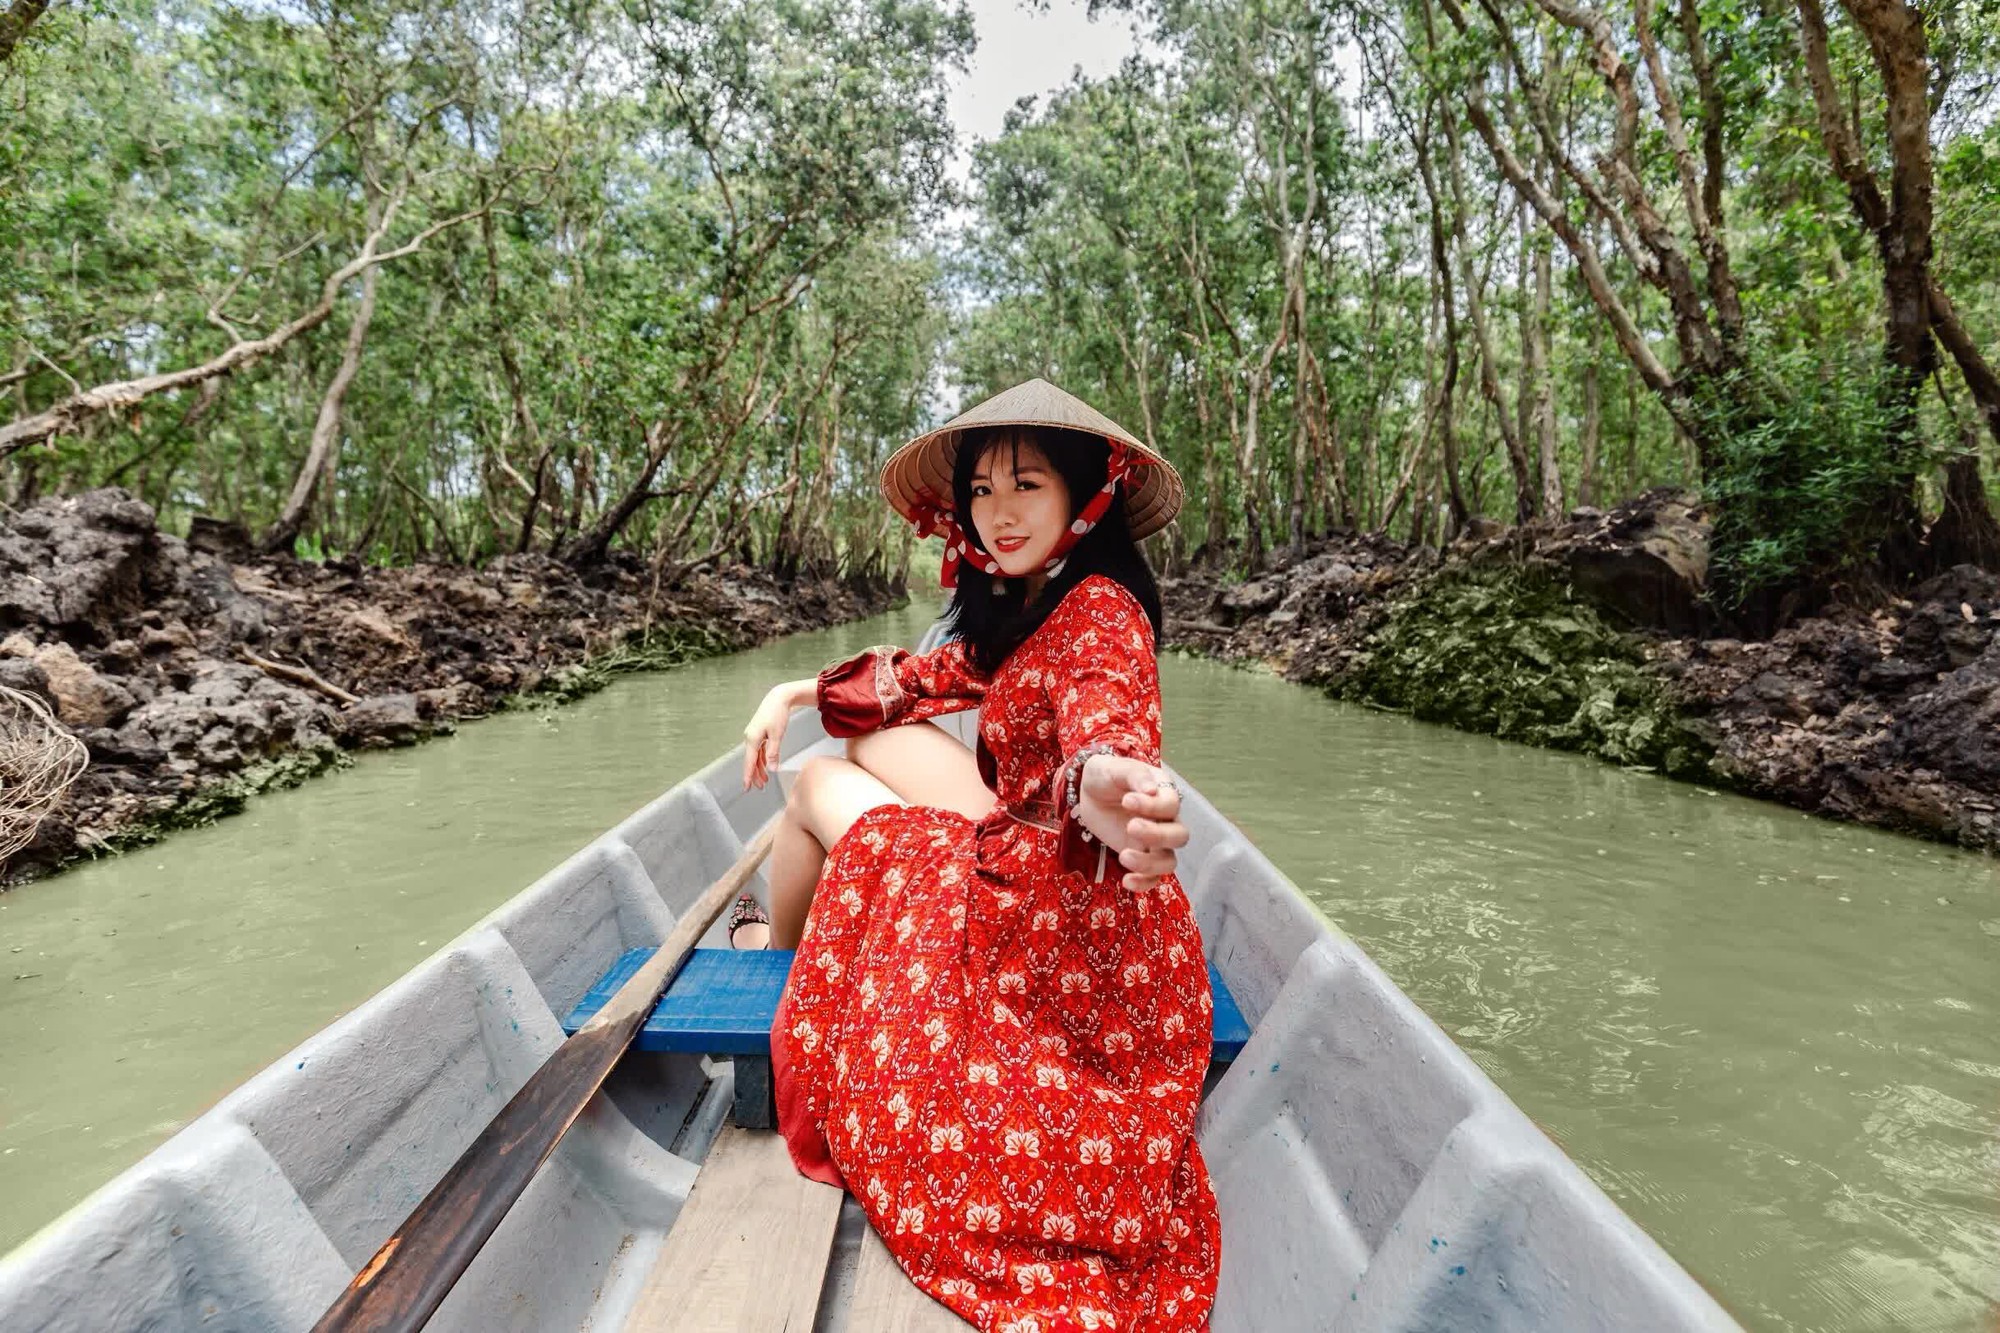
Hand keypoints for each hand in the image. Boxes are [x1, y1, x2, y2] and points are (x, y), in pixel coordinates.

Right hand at [742, 686, 792, 789]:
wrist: (778, 698)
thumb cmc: (777, 714)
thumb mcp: (777, 735)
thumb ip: (773, 752)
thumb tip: (772, 768)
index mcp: (752, 739)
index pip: (749, 762)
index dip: (748, 776)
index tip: (746, 788)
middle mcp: (750, 738)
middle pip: (751, 761)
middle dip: (755, 775)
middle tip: (760, 788)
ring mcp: (754, 736)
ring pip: (755, 757)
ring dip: (759, 768)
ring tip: (765, 780)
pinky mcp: (759, 734)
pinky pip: (759, 750)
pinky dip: (762, 759)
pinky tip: (766, 766)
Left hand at [1079, 754, 1187, 893]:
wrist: (1091, 792)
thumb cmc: (1107, 775)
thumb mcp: (1115, 768)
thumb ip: (1134, 774)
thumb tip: (1152, 789)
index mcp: (1164, 793)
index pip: (1171, 805)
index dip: (1153, 806)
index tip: (1127, 800)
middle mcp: (1166, 819)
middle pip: (1179, 836)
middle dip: (1157, 835)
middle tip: (1131, 826)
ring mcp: (1155, 841)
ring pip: (1169, 861)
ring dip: (1150, 864)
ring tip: (1124, 856)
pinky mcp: (1141, 856)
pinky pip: (1153, 878)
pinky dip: (1144, 883)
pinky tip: (1126, 881)